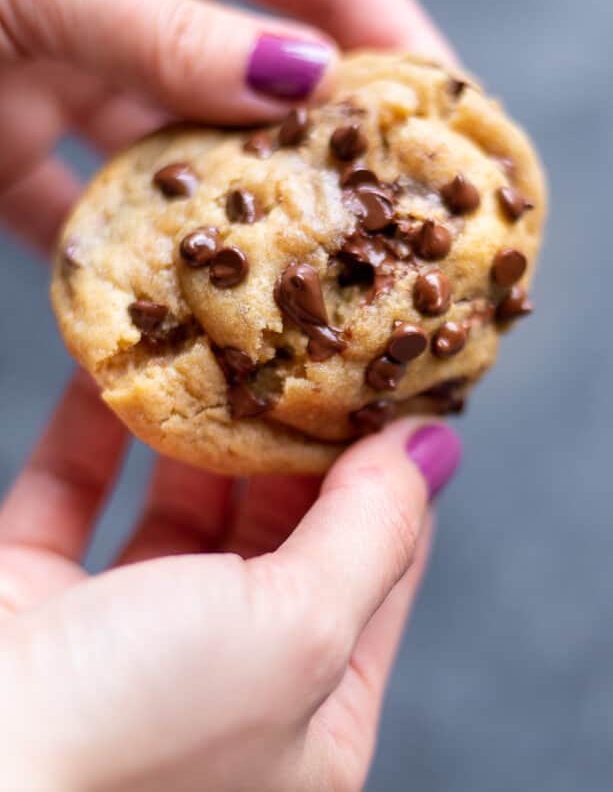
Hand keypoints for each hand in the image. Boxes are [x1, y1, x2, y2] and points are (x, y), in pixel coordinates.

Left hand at [0, 0, 452, 253]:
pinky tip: (165, 298)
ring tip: (289, 273)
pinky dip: (116, 254)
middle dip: (316, 140)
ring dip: (225, 211)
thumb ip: (168, 35)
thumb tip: (298, 82)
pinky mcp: (14, 144)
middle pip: (255, 75)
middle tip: (381, 214)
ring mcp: (73, 71)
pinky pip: (83, 210)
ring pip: (177, 152)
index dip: (388, 36)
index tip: (443, 113)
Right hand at [0, 372, 459, 789]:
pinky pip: (75, 493)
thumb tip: (435, 447)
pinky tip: (120, 366)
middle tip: (305, 350)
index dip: (391, 479)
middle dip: (292, 439)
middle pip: (277, 532)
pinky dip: (96, 428)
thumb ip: (372, 532)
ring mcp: (123, 640)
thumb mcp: (296, 633)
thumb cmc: (136, 730)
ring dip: (196, 425)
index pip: (378, 574)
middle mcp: (221, 684)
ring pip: (177, 508)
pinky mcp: (35, 600)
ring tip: (224, 343)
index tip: (392, 390)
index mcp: (308, 720)